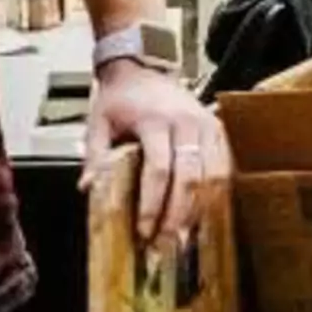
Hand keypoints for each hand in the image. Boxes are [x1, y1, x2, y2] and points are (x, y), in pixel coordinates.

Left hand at [85, 62, 228, 251]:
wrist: (141, 68)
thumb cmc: (119, 99)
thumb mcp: (98, 123)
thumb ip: (95, 156)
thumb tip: (88, 189)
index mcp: (154, 120)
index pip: (158, 169)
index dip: (153, 204)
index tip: (144, 231)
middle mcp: (186, 122)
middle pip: (189, 178)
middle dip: (177, 215)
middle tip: (165, 243)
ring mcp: (206, 125)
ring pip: (212, 177)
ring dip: (199, 211)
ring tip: (183, 237)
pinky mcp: (218, 130)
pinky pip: (224, 168)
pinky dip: (215, 196)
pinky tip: (202, 216)